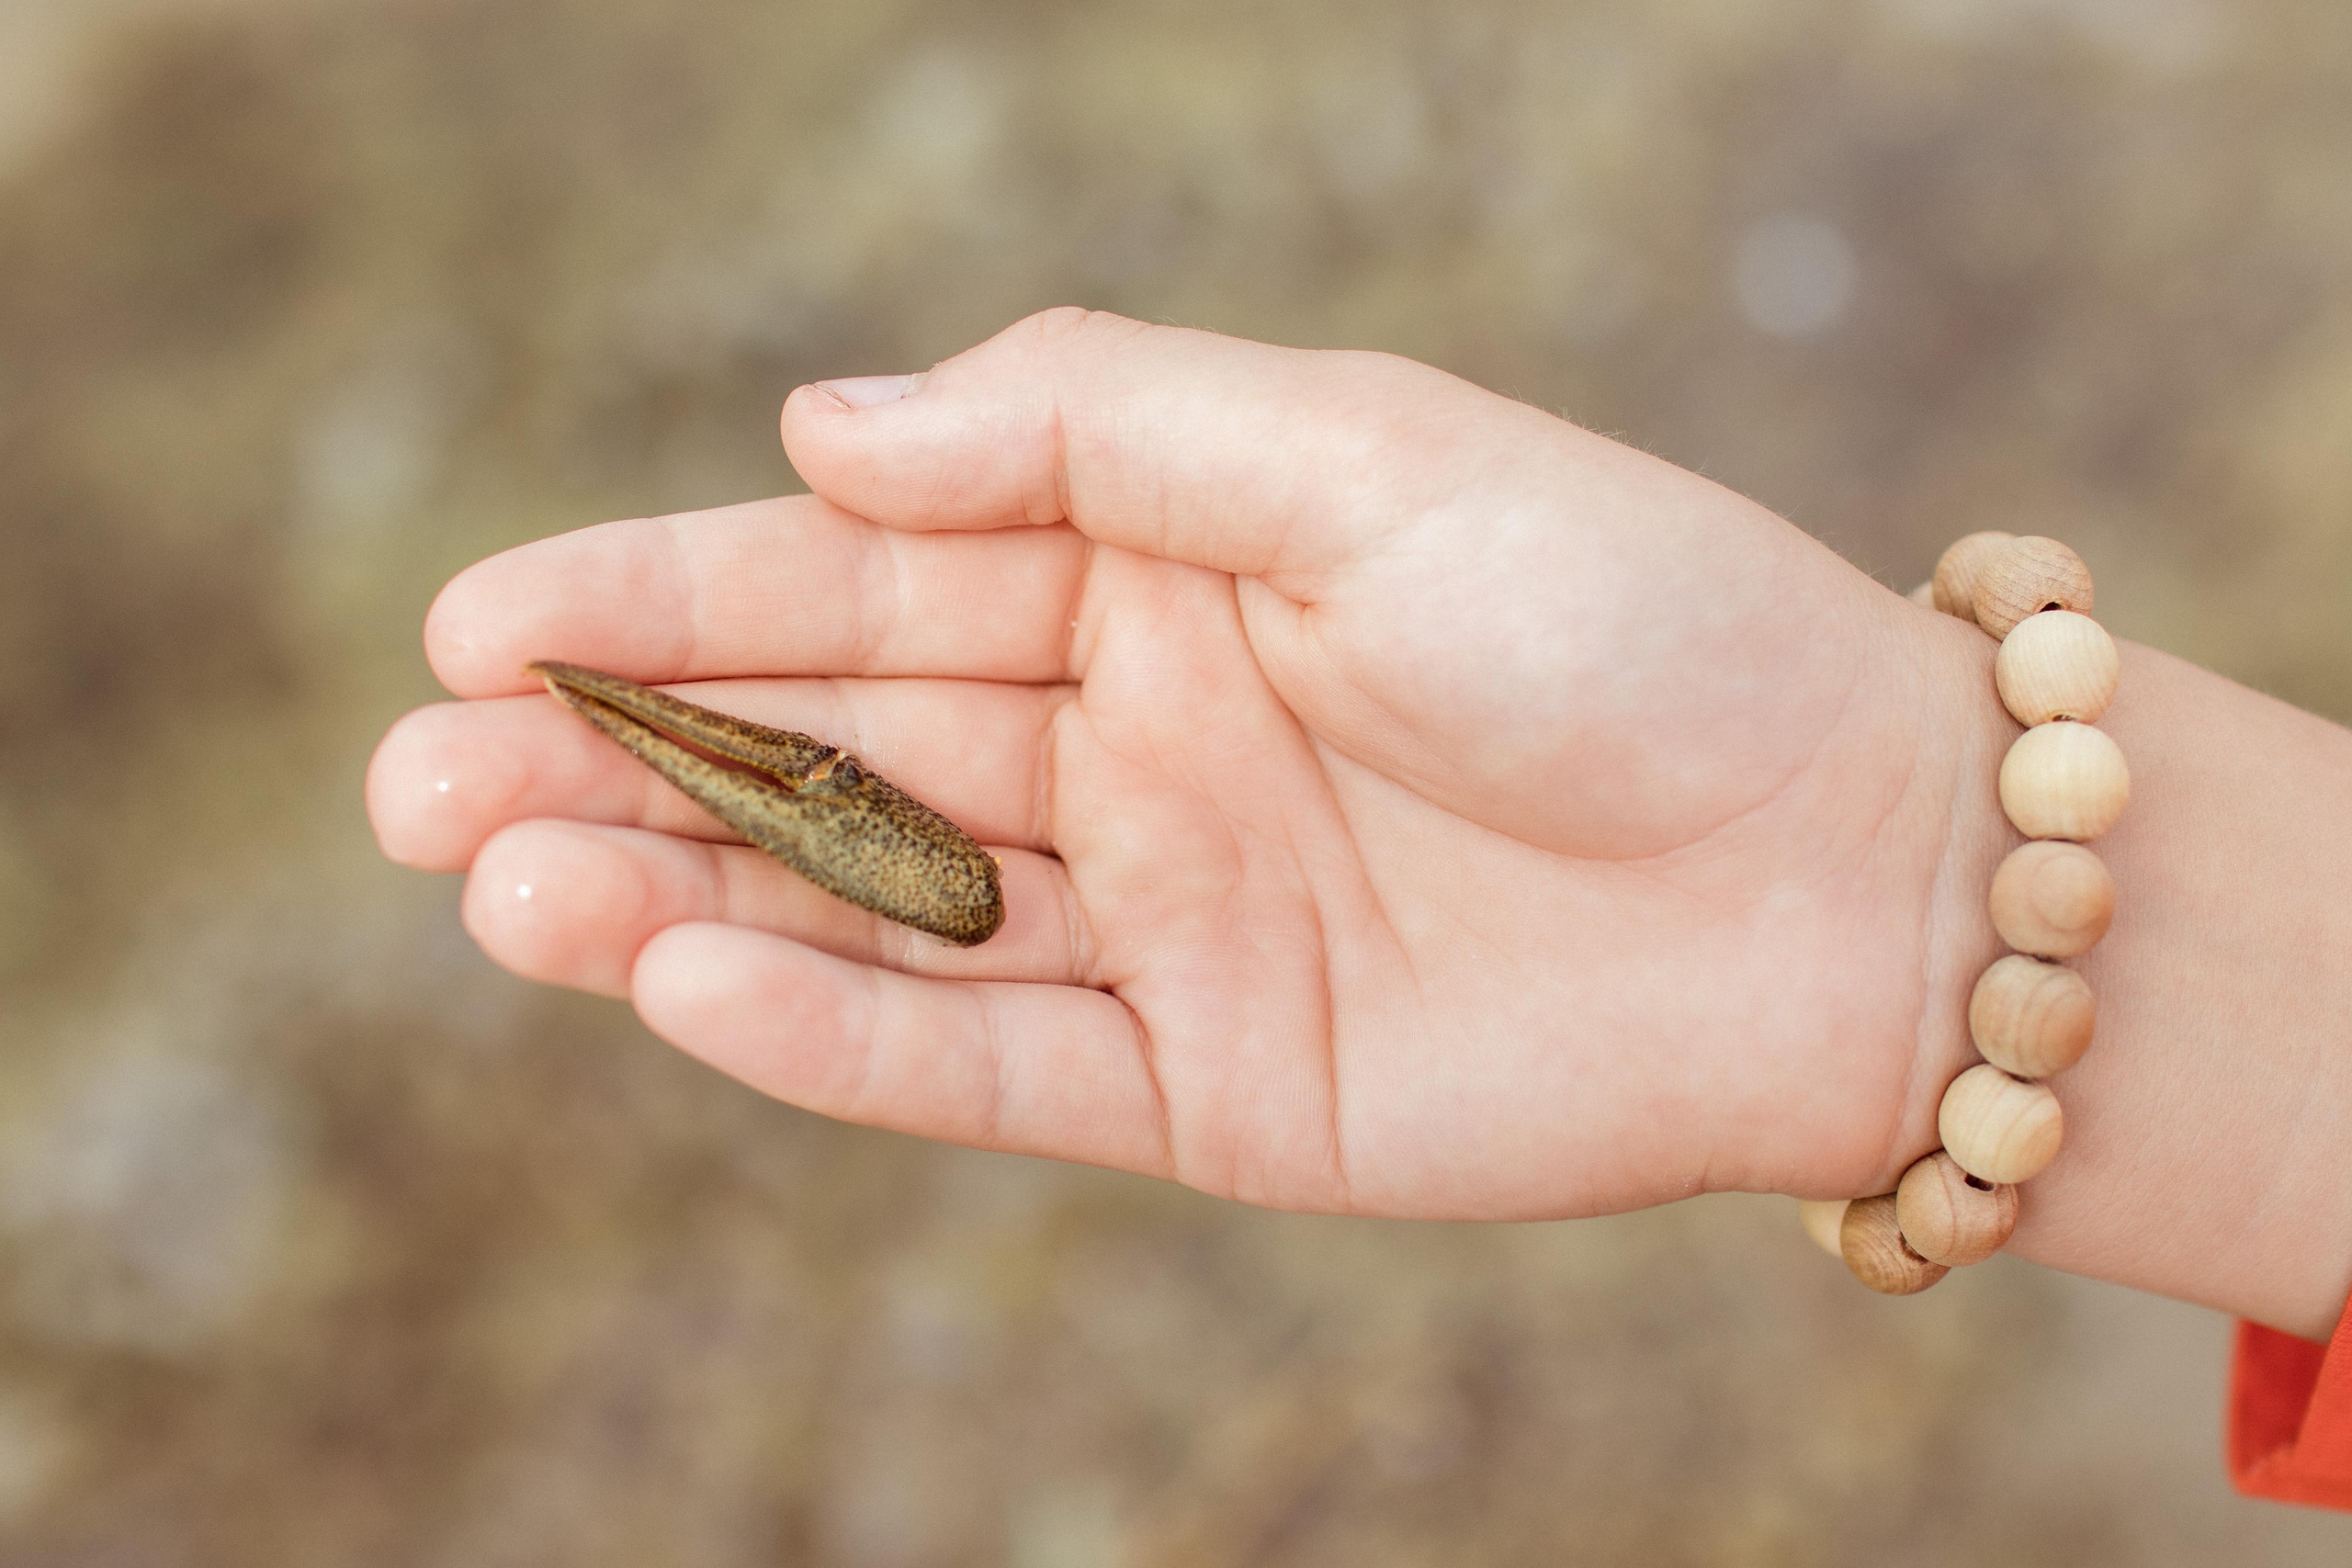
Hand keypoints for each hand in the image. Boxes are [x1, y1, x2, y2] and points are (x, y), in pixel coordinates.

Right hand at [368, 309, 2011, 1220]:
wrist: (1854, 874)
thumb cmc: (1636, 619)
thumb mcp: (1367, 449)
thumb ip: (1097, 422)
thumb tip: (832, 422)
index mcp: (1159, 567)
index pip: (866, 569)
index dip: (668, 590)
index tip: (484, 615)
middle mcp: (1135, 738)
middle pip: (830, 748)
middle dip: (621, 759)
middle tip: (415, 779)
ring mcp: (1160, 918)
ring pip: (872, 910)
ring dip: (676, 895)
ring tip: (492, 882)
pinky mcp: (1206, 1084)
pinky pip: (986, 1059)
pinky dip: (834, 1034)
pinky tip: (681, 984)